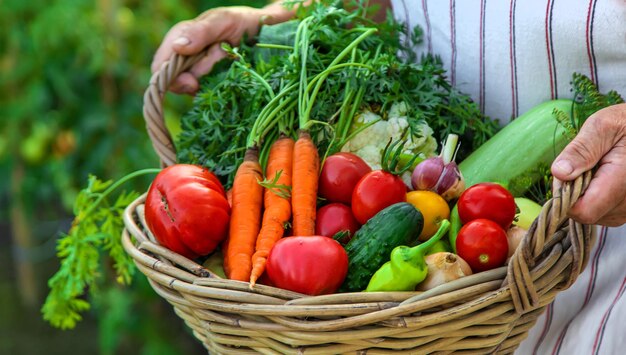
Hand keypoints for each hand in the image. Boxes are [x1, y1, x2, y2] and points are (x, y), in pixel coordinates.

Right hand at [151, 3, 295, 94]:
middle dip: (201, 75)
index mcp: (182, 40)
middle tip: (222, 57)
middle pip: (179, 82)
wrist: (272, 33)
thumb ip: (200, 31)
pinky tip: (236, 75)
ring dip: (216, 80)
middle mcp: (189, 60)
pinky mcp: (218, 88)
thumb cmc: (245, 22)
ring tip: (232, 60)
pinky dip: (225, 90)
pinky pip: (214, 97)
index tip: (191, 83)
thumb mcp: (224, 20)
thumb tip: (177, 47)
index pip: (161, 66)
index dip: (169, 78)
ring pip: (198, 91)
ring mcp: (204, 76)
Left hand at [551, 103, 625, 226]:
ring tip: (597, 170)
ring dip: (586, 195)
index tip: (566, 176)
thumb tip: (559, 172)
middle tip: (583, 167)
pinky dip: (596, 198)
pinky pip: (603, 213)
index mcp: (623, 180)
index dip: (566, 197)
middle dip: (575, 193)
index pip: (584, 211)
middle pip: (586, 214)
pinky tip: (603, 179)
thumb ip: (581, 150)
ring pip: (593, 215)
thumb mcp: (602, 127)